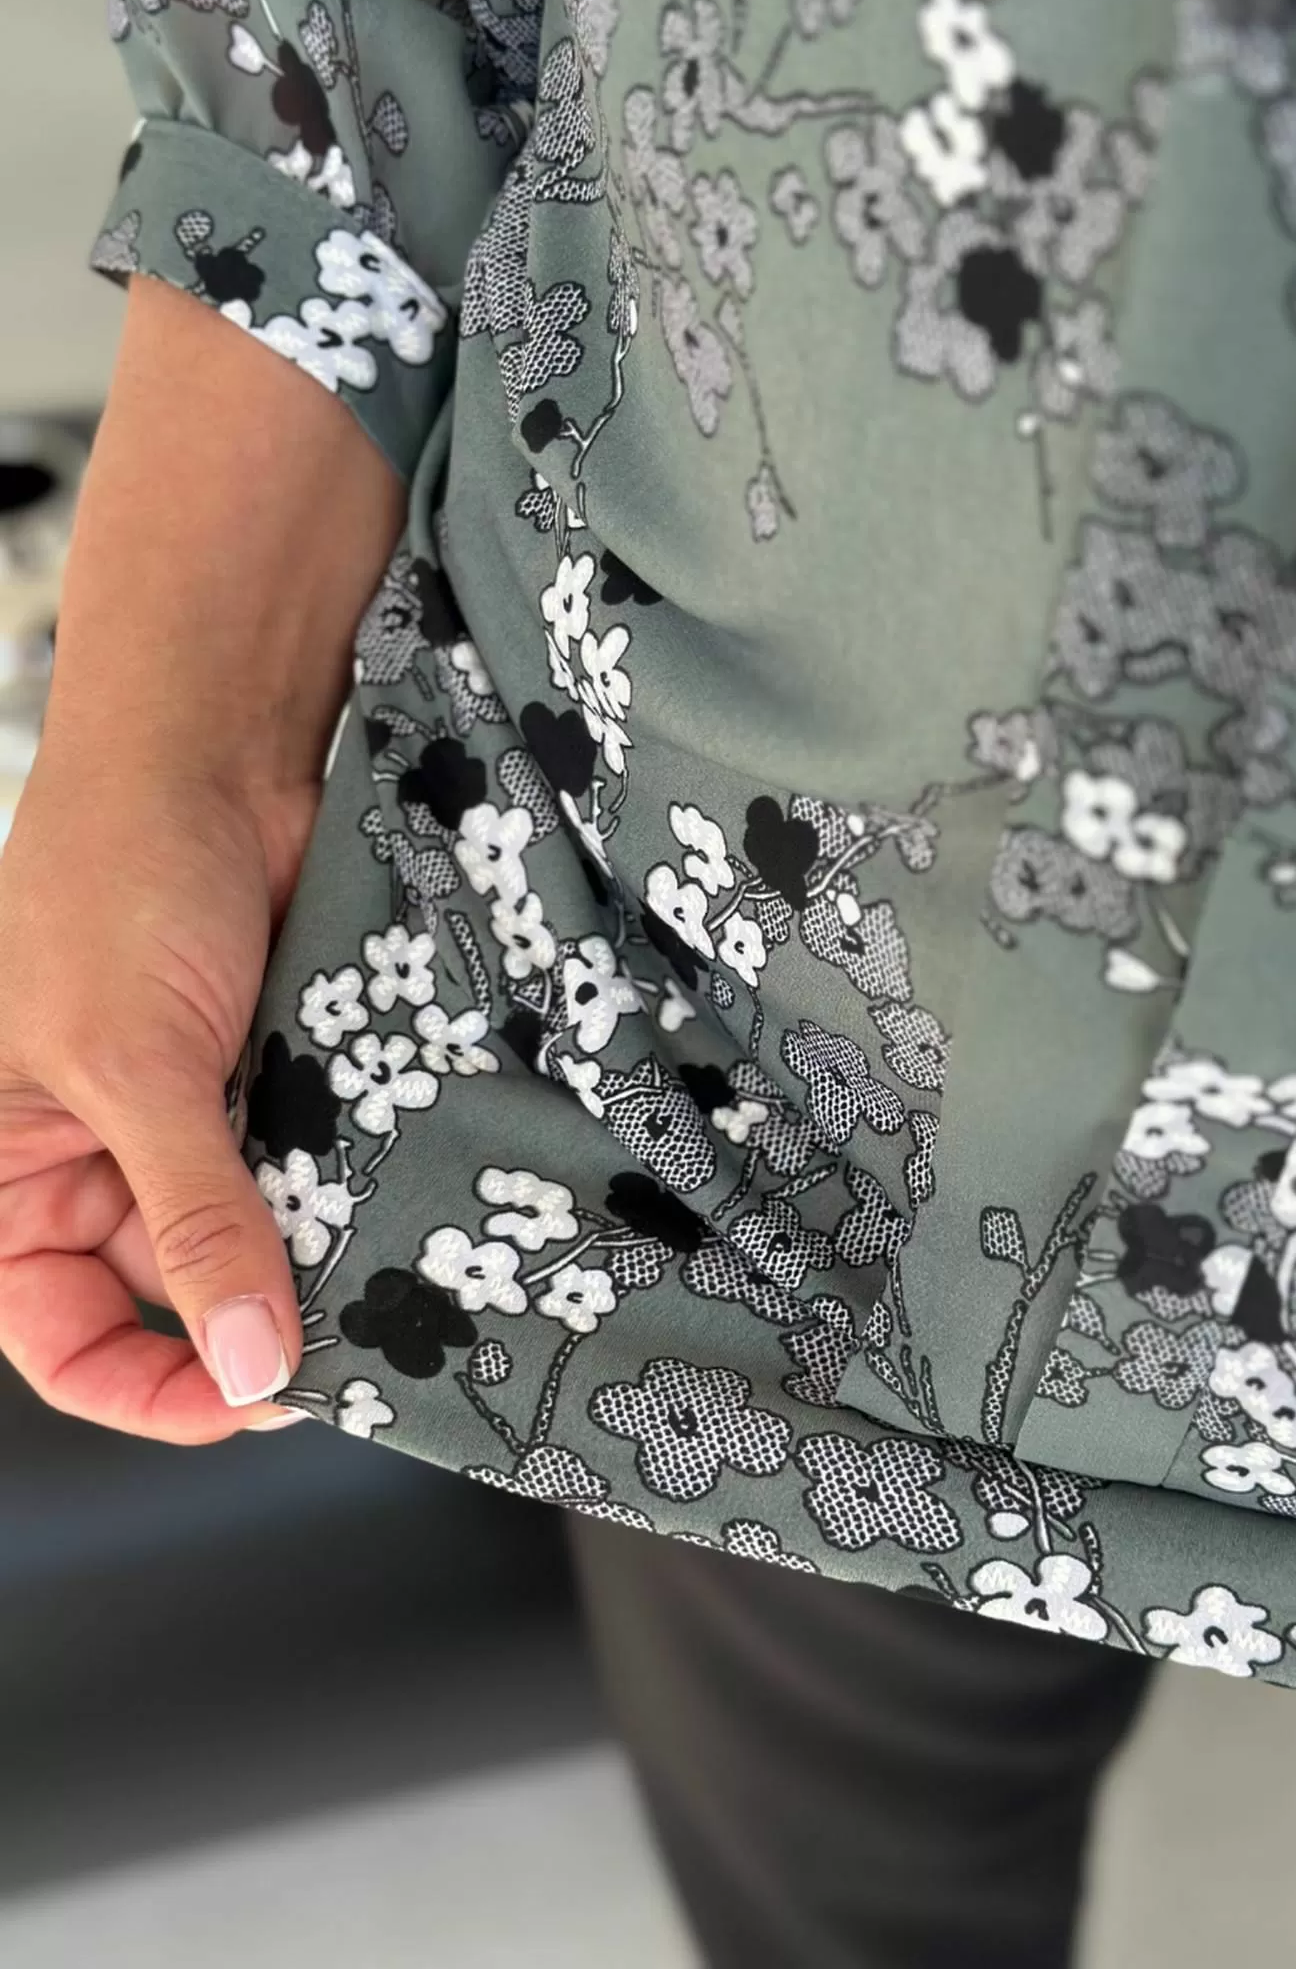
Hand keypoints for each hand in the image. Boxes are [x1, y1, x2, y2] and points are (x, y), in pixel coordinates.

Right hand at [0, 747, 319, 1440]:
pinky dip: (358, 1193)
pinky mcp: (277, 1087)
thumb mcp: (133, 1068)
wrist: (218, 751)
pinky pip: (320, 1174)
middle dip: (256, 1323)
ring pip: (266, 1243)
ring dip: (321, 1259)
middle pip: (178, 1301)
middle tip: (350, 1346)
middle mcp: (99, 1165)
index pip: (67, 1339)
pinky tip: (405, 1205)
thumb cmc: (117, 882)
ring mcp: (196, 1126)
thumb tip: (247, 1362)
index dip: (151, 1388)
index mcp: (10, 1175)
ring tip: (387, 1274)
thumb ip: (194, 1217)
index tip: (252, 1396)